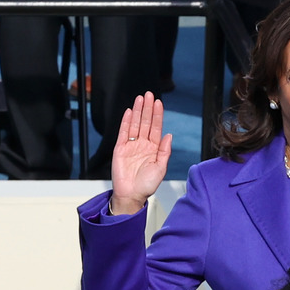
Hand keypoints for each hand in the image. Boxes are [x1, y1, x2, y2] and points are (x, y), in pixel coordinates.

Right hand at [110, 92, 172, 214]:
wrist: (131, 194)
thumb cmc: (146, 185)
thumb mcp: (160, 168)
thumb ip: (164, 151)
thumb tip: (169, 135)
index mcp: (154, 148)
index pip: (156, 128)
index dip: (157, 115)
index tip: (158, 103)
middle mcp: (143, 145)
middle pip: (146, 122)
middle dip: (147, 108)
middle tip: (148, 95)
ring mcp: (131, 146)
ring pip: (135, 124)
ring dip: (138, 111)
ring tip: (140, 98)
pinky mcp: (120, 149)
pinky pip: (123, 132)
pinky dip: (126, 122)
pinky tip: (129, 112)